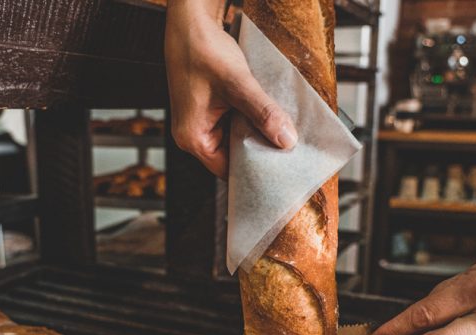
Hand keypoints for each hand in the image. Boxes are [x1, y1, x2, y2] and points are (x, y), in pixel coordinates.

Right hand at [165, 0, 297, 176]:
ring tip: (275, 127)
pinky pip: (232, 125)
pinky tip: (263, 113)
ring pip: (234, 139)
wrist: (190, 24)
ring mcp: (200, 123)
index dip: (255, 168)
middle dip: (257, 149)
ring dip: (254, 132)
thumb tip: (286, 140)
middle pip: (232, 157)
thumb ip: (263, 113)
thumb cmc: (202, 50)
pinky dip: (248, 120)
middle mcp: (193, 135)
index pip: (229, 170)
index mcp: (193, 138)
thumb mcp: (238, 84)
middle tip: (284, 145)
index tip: (280, 165)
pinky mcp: (207, 111)